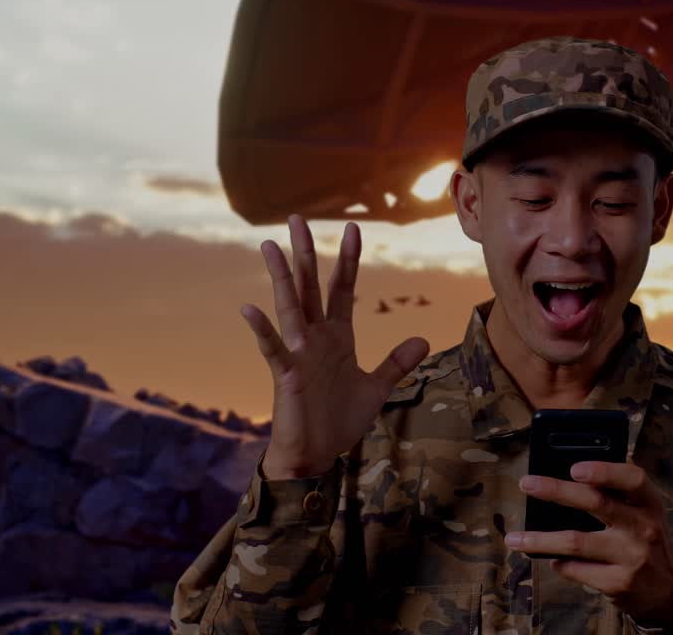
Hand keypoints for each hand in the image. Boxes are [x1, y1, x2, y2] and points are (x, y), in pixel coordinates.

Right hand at [240, 214, 428, 478]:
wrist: (317, 455)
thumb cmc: (339, 421)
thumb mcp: (376, 387)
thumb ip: (396, 362)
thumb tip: (422, 339)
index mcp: (336, 336)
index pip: (342, 288)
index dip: (348, 259)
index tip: (354, 228)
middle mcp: (314, 337)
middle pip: (309, 286)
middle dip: (305, 252)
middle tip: (297, 217)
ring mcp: (298, 353)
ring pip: (289, 307)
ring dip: (281, 278)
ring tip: (270, 246)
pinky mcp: (286, 374)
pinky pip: (273, 348)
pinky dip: (262, 329)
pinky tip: (249, 308)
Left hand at [506, 461, 672, 623]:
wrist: (671, 590)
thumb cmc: (647, 539)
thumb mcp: (645, 513)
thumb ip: (618, 494)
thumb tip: (567, 477)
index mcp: (650, 503)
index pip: (632, 479)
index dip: (604, 470)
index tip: (574, 467)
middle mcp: (643, 528)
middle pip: (597, 504)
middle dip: (557, 491)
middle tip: (527, 484)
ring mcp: (631, 557)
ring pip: (575, 542)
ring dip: (540, 539)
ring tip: (515, 538)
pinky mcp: (618, 583)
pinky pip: (576, 569)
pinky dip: (558, 563)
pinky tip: (551, 558)